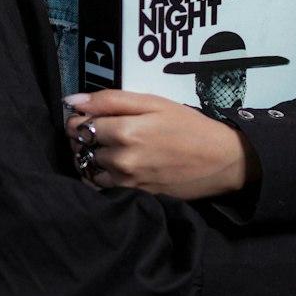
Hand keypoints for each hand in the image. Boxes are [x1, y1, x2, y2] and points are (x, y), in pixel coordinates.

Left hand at [63, 89, 258, 199]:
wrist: (221, 161)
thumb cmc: (189, 127)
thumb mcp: (154, 102)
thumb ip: (111, 100)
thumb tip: (74, 101)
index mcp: (125, 131)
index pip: (78, 125)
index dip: (78, 118)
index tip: (86, 115)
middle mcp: (121, 160)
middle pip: (80, 147)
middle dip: (81, 137)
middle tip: (96, 129)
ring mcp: (126, 181)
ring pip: (87, 168)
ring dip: (88, 156)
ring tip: (104, 146)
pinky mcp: (133, 195)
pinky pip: (99, 186)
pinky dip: (97, 175)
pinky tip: (110, 165)